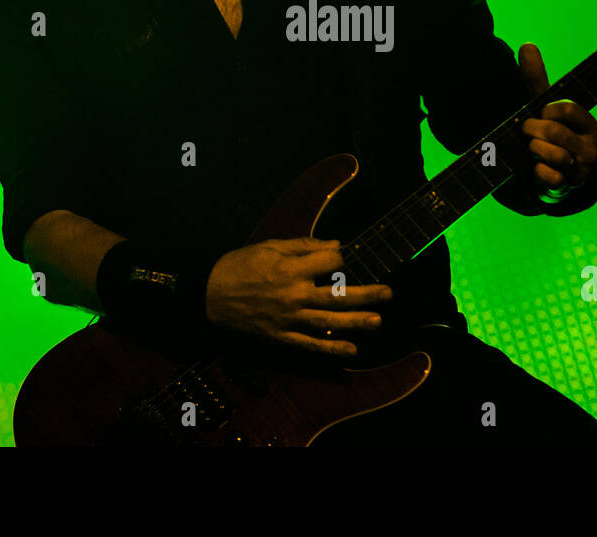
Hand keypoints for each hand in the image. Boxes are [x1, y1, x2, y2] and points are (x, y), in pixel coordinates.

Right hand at [204, 237, 392, 356]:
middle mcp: (293, 295)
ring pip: (329, 322)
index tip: (351, 255)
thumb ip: (304, 246)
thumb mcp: (270, 246)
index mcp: (291, 269)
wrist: (208, 294)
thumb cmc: (239, 266)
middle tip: (388, 293)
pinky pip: (310, 345)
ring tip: (378, 321)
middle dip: (366, 294)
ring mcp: (288, 319)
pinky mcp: (281, 336)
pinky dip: (331, 349)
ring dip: (356, 322)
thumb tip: (336, 245)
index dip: (344, 257)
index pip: (330, 263)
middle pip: (338, 295)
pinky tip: (351, 350)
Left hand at [518, 42, 596, 198]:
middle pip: (555, 132)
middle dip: (533, 131)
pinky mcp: (571, 187)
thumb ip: (536, 79)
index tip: (541, 113)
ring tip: (533, 149)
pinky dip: (538, 172)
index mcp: (589, 124)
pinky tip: (536, 168)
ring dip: (535, 151)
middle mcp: (592, 146)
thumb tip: (527, 45)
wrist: (551, 172)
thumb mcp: (544, 107)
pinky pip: (551, 178)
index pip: (568, 109)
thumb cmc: (550, 133)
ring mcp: (583, 169)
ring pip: (554, 155)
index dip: (547, 111)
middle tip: (527, 132)